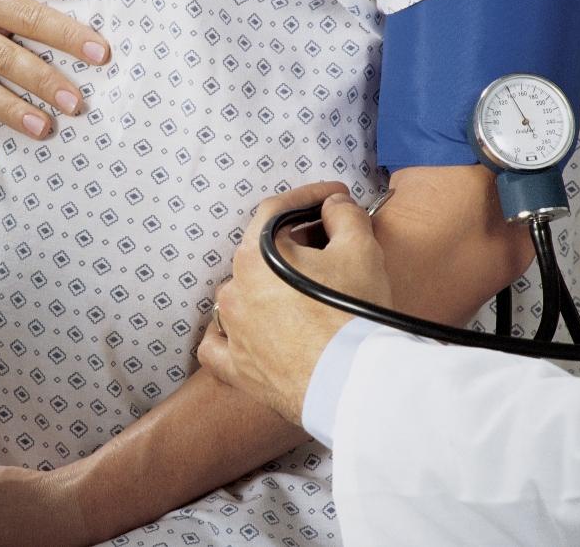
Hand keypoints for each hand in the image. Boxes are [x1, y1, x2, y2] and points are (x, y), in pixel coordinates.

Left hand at [197, 184, 393, 424]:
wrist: (352, 383)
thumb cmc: (354, 314)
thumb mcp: (360, 248)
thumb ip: (344, 214)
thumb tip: (334, 205)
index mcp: (254, 256)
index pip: (276, 210)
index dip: (309, 197)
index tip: (334, 198)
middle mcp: (233, 290)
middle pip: (260, 253)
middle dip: (295, 244)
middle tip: (331, 245)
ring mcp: (230, 331)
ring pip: (240, 295)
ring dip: (266, 287)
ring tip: (302, 291)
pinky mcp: (235, 368)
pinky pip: (219, 346)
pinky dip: (231, 335)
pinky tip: (247, 331)